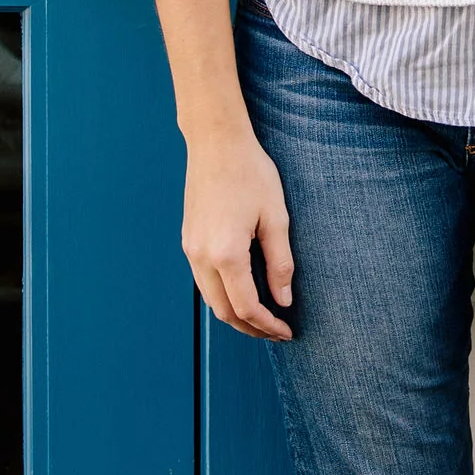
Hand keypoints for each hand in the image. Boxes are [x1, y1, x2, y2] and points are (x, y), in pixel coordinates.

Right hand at [181, 123, 294, 338]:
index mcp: (226, 253)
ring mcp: (190, 249)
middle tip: (276, 331)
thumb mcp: (276, 218)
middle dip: (251, 327)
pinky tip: (242, 291)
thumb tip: (283, 300)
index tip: (287, 331)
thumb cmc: (251, 173)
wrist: (216, 142)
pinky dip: (223, 295)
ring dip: (235, 314)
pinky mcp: (187, 240)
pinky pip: (203, 281)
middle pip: (224, 311)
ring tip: (262, 317)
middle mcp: (201, 257)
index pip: (247, 307)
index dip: (268, 325)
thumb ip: (280, 263)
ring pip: (210, 299)